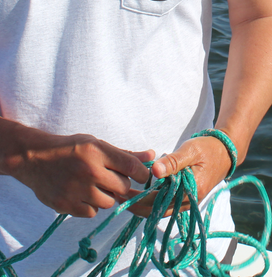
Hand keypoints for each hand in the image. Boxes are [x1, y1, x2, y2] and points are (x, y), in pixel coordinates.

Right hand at [5, 125, 153, 217]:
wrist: (35, 158)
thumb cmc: (71, 149)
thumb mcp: (96, 144)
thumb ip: (124, 153)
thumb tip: (152, 155)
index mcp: (97, 152)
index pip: (132, 166)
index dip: (142, 173)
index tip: (142, 175)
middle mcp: (89, 171)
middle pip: (122, 186)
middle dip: (121, 184)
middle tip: (110, 178)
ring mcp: (76, 190)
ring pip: (109, 202)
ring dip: (107, 196)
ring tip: (95, 185)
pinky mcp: (65, 205)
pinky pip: (92, 213)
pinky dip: (91, 206)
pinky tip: (83, 194)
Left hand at [125, 135, 231, 217]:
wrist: (226, 151)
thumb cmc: (208, 148)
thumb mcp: (190, 150)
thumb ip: (173, 162)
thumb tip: (154, 171)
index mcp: (189, 192)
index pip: (158, 202)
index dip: (137, 199)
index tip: (121, 192)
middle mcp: (188, 202)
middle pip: (156, 211)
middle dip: (135, 205)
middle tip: (116, 195)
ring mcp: (187, 202)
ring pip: (159, 210)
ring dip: (141, 204)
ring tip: (124, 195)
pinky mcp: (186, 198)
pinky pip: (165, 204)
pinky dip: (151, 201)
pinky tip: (140, 193)